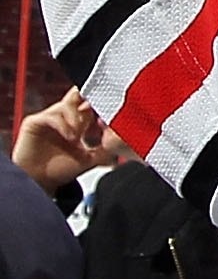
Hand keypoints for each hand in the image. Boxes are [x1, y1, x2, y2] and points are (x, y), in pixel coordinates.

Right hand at [13, 86, 128, 191]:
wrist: (38, 183)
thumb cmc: (59, 170)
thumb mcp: (88, 159)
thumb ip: (103, 150)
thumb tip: (121, 145)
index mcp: (75, 121)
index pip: (89, 104)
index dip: (99, 103)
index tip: (110, 108)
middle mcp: (62, 116)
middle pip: (77, 95)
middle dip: (88, 99)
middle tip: (96, 106)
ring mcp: (49, 118)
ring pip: (67, 105)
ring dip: (76, 118)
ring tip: (77, 136)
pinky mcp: (35, 122)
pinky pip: (51, 115)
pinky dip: (64, 124)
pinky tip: (70, 137)